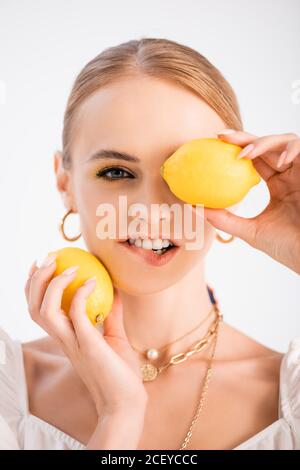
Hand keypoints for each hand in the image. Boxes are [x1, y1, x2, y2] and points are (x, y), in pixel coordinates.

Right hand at [24, 255, 147, 417]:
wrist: (127, 402)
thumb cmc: (120, 372)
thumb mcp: (114, 336)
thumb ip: (110, 314)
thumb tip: (115, 289)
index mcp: (65, 337)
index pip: (38, 309)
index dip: (34, 286)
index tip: (43, 264)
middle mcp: (63, 340)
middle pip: (33, 307)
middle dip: (36, 280)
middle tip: (49, 258)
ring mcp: (73, 343)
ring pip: (44, 311)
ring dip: (53, 284)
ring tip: (69, 266)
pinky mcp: (88, 345)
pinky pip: (77, 314)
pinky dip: (81, 294)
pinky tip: (94, 281)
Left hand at [204, 130, 299, 273]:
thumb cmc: (287, 247)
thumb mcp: (251, 232)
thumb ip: (225, 220)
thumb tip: (195, 208)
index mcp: (278, 185)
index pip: (255, 160)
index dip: (236, 148)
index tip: (213, 146)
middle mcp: (289, 174)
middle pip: (266, 145)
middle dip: (243, 137)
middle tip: (220, 137)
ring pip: (284, 140)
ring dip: (263, 142)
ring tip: (244, 154)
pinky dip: (290, 149)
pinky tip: (279, 162)